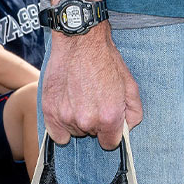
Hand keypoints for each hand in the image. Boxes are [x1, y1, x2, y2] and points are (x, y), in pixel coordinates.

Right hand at [42, 23, 142, 148]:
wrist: (80, 40)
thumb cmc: (105, 58)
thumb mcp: (129, 82)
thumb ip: (133, 111)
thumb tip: (130, 126)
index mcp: (109, 117)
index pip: (110, 143)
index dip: (111, 130)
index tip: (109, 118)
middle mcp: (87, 122)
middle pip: (92, 135)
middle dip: (96, 121)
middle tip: (94, 98)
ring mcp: (66, 117)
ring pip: (75, 131)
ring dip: (78, 119)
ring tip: (80, 95)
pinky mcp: (50, 112)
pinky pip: (57, 134)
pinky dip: (61, 125)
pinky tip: (67, 106)